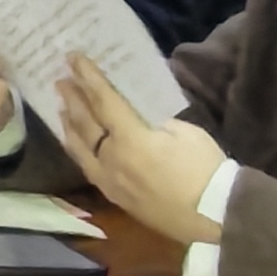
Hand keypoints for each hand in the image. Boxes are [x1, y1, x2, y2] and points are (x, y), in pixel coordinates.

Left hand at [51, 55, 230, 243]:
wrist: (215, 217)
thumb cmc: (206, 171)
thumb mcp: (186, 134)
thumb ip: (157, 125)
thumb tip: (144, 124)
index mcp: (130, 139)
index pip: (103, 101)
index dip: (89, 78)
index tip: (73, 59)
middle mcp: (111, 159)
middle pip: (85, 123)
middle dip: (73, 99)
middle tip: (61, 80)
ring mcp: (110, 181)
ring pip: (80, 148)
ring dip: (69, 125)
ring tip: (61, 108)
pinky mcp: (116, 198)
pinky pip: (88, 168)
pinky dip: (77, 151)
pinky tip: (75, 144)